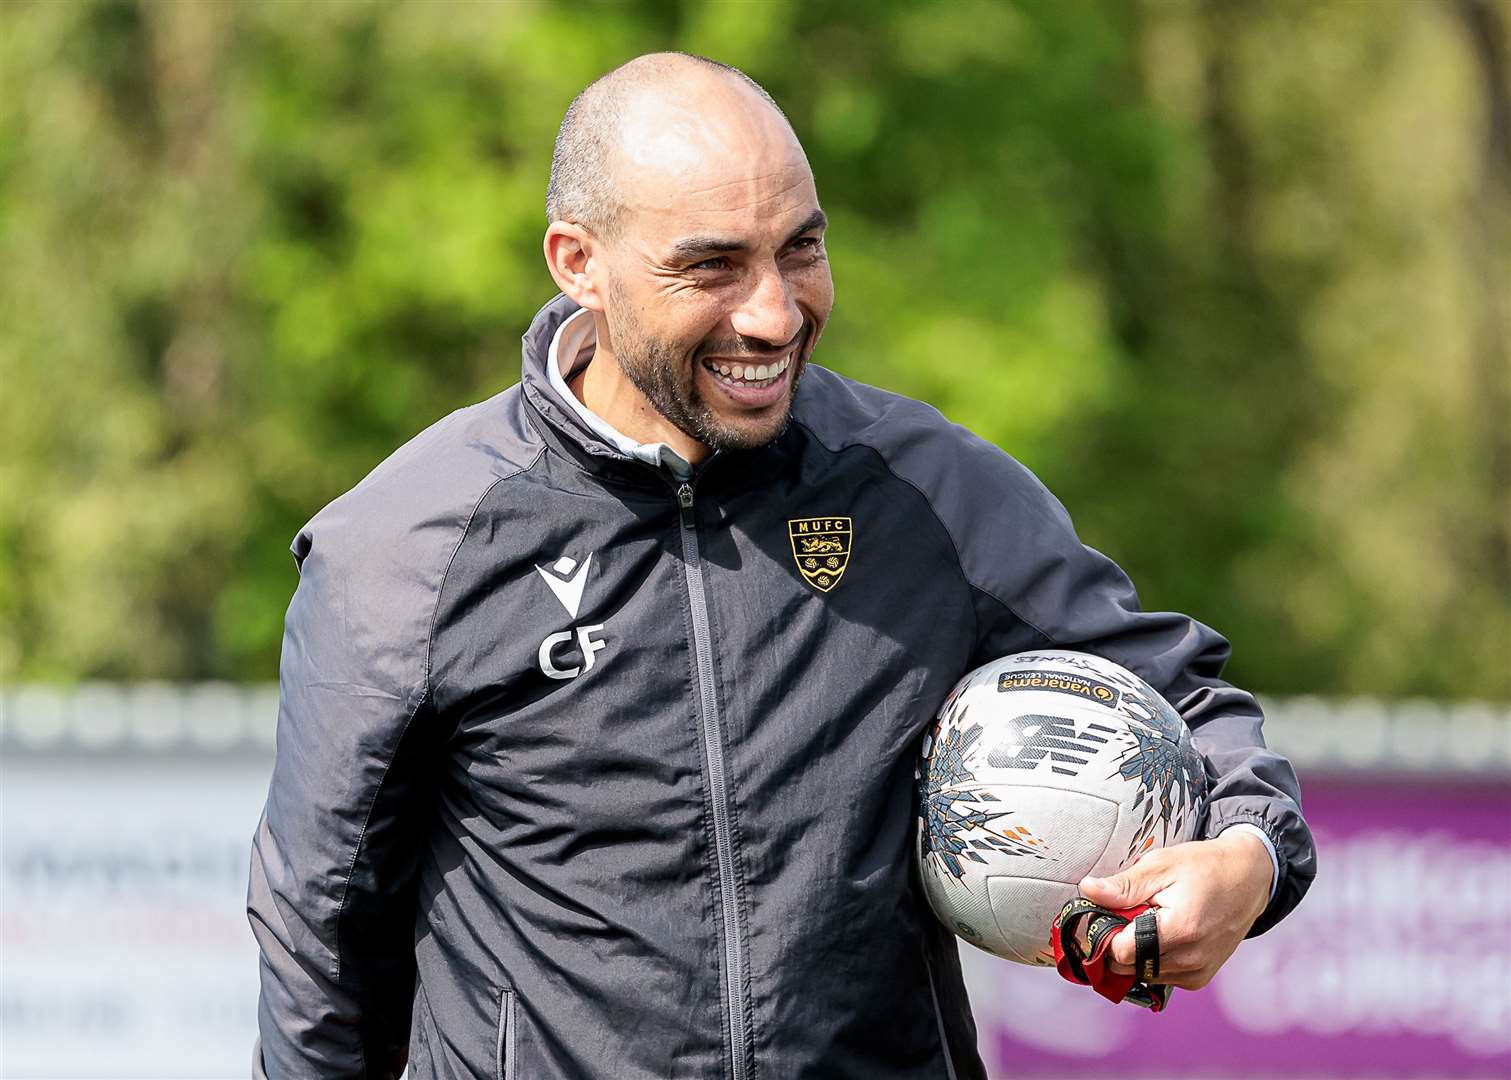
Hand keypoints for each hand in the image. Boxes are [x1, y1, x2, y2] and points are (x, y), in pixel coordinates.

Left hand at [1077, 830, 1271, 990]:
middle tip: (1125, 914)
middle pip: (1127, 967)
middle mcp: (1191, 960)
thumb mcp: (1161, 866)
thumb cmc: (1205, 867)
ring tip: (1149, 920)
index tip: (1104, 915)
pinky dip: (1151, 959)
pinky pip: (1159, 976)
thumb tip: (1088, 890)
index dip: (1106, 934)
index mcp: (1180, 930)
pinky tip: (1161, 934)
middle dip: (1117, 943)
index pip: (1121, 953)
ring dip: (1135, 952)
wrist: (1249, 879)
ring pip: (1141, 974)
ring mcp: (1197, 972)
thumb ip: (1124, 885)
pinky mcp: (1199, 978)